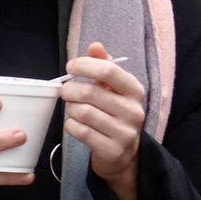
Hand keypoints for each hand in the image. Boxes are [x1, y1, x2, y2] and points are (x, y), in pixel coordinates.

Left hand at [61, 42, 144, 199]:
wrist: (124, 153)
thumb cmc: (114, 113)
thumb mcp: (113, 88)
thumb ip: (104, 65)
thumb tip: (95, 46)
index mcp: (135, 91)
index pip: (108, 70)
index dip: (84, 65)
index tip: (70, 67)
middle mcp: (134, 111)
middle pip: (89, 92)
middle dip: (70, 90)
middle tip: (65, 91)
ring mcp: (124, 132)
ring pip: (82, 112)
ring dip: (70, 108)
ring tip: (73, 108)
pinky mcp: (112, 150)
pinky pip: (80, 131)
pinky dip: (70, 125)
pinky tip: (75, 124)